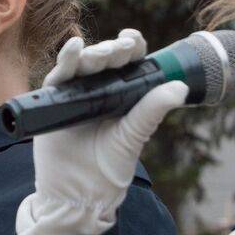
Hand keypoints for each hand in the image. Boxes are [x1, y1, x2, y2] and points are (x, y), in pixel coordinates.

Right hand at [17, 29, 186, 234]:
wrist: (77, 194)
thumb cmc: (108, 169)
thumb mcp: (133, 137)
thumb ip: (151, 111)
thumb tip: (180, 87)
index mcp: (122, 94)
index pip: (128, 63)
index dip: (131, 47)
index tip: (133, 40)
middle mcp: (99, 89)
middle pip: (106, 60)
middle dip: (113, 51)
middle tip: (119, 51)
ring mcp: (76, 93)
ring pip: (83, 64)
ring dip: (92, 55)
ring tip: (100, 55)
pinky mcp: (54, 100)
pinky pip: (60, 76)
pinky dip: (66, 59)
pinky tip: (74, 48)